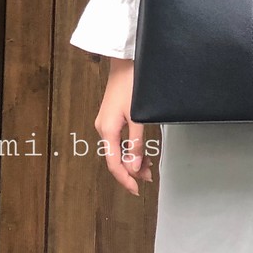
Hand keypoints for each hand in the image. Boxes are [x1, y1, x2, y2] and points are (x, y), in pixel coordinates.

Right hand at [94, 57, 153, 194]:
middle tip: (148, 177)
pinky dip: (130, 147)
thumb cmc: (130, 84)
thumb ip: (136, 143)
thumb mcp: (137, 116)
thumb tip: (134, 167)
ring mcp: (106, 122)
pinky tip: (140, 150)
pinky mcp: (111, 116)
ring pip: (118, 149)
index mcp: (107, 130)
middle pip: (115, 158)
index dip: (125, 179)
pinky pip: (118, 139)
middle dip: (131, 169)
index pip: (114, 163)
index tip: (136, 190)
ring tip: (148, 165)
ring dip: (132, 158)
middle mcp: (103, 128)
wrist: (125, 62)